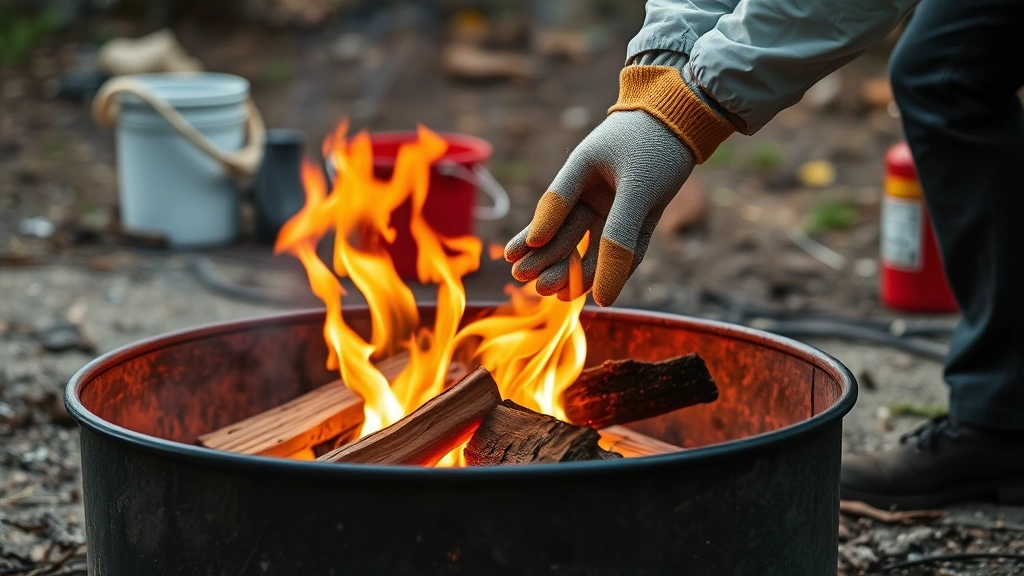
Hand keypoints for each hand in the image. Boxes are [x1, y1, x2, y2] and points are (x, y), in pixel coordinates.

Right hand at [504, 110, 694, 305]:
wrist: (690, 120)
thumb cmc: (658, 145)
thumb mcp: (637, 189)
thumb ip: (618, 236)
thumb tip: (601, 294)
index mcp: (582, 168)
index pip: (554, 205)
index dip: (536, 231)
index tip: (515, 256)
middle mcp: (593, 190)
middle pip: (566, 230)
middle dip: (549, 257)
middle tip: (529, 282)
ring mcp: (615, 205)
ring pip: (591, 244)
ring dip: (575, 269)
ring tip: (555, 293)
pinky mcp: (638, 219)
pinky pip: (624, 250)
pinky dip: (611, 270)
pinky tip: (594, 291)